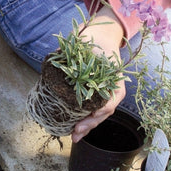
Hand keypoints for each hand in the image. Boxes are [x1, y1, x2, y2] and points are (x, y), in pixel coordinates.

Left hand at [71, 7, 125, 142]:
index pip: (109, 101)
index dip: (97, 113)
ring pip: (100, 114)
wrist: (103, 34)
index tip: (85, 118)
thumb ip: (73, 50)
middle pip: (104, 111)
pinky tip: (76, 128)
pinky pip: (95, 110)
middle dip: (89, 124)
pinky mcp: (100, 94)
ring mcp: (108, 92)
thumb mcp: (86, 41)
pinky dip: (86, 120)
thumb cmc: (96, 38)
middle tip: (75, 132)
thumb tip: (56, 57)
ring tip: (74, 136)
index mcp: (114, 78)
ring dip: (87, 126)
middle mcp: (113, 87)